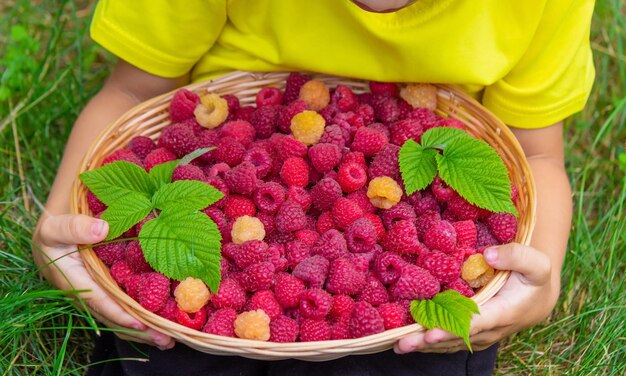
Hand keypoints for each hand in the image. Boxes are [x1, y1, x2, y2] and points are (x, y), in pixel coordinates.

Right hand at [32, 213, 174, 349]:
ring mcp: (99, 294)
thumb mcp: (55, 226)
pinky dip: (143, 317)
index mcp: (73, 281)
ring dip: (144, 331)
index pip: (99, 301)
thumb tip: (101, 230)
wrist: (56, 230)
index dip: (119, 314)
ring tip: (168, 340)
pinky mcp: (109, 290)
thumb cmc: (54, 230)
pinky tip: (163, 324)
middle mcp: (87, 294)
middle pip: (114, 317)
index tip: (140, 323)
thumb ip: (73, 227)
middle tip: (165, 339)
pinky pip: (125, 307)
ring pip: (121, 317)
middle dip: (139, 331)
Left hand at [394, 243, 556, 352]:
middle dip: (428, 341)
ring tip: (398, 344)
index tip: (430, 333)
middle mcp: (489, 329)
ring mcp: (479, 335)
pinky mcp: (472, 335)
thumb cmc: (534, 278)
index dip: (451, 328)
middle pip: (455, 336)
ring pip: (449, 342)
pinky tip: (406, 341)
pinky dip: (428, 342)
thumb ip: (515, 256)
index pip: (474, 323)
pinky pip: (449, 341)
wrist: (537, 300)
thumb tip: (488, 255)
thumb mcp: (536, 263)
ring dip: (423, 344)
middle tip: (402, 343)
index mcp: (503, 312)